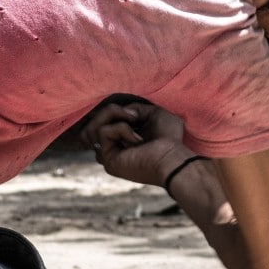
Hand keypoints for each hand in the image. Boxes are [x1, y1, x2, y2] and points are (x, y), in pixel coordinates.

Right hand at [80, 101, 195, 187]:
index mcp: (126, 141)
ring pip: (95, 126)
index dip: (113, 112)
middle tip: (133, 115)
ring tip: (134, 120)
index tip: (134, 113)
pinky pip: (103, 132)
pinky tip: (137, 140)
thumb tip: (123, 110)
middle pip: (95, 123)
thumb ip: (136, 108)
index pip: (105, 122)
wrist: (173, 159)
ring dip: (113, 114)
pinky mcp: (107, 160)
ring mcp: (110, 155)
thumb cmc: (170, 139)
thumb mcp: (155, 113)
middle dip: (111, 110)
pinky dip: (121, 129)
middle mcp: (116, 149)